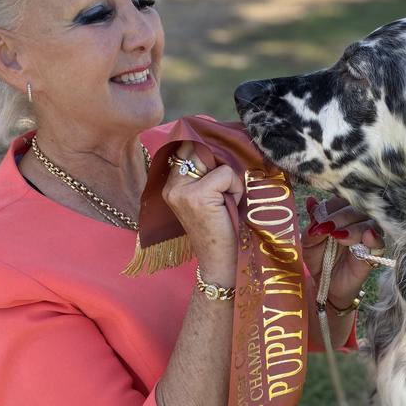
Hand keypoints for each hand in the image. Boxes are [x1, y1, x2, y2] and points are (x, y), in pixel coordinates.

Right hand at [162, 141, 242, 285]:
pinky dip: (235, 188)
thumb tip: (219, 146)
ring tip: (225, 202)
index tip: (217, 174)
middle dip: (219, 167)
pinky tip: (229, 206)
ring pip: (216, 162)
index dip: (209, 157)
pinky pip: (226, 174)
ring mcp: (182, 191)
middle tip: (222, 194)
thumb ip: (205, 173)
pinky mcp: (197, 195)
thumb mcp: (205, 196)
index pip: (188, 148)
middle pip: (201, 151)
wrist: (218, 259)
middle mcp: (171, 186)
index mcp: (170, 185)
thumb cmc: (218, 227)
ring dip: (228, 180)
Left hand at [302, 196, 384, 308]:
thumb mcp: (309, 241)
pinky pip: (379, 241)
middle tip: (326, 229)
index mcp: (341, 213)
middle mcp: (357, 220)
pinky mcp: (376, 252)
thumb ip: (313, 222)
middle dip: (339, 217)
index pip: (340, 201)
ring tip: (338, 237)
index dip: (330, 209)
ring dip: (353, 228)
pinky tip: (366, 237)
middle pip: (355, 209)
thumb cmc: (319, 259)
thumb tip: (311, 201)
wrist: (326, 283)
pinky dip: (373, 238)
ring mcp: (368, 234)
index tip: (318, 222)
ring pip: (368, 222)